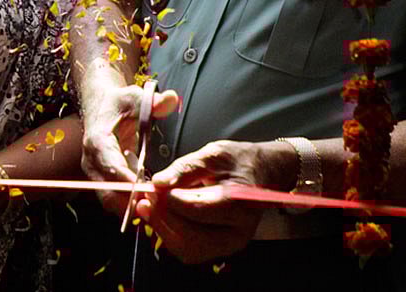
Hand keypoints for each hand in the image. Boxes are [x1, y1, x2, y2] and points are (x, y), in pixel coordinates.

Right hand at [79, 81, 177, 215]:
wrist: (101, 108)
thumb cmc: (118, 104)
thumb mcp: (135, 97)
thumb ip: (153, 101)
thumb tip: (170, 99)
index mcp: (97, 140)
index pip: (110, 166)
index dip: (128, 181)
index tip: (147, 191)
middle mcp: (91, 161)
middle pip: (107, 190)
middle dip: (131, 201)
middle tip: (156, 206)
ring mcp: (95, 173)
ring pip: (109, 200)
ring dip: (132, 206)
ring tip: (156, 208)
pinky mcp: (101, 180)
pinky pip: (114, 199)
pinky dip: (131, 204)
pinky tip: (151, 204)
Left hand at [135, 140, 285, 263]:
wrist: (259, 175)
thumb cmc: (237, 162)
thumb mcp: (212, 154)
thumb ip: (184, 168)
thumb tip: (158, 182)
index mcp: (241, 202)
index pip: (198, 208)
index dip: (170, 200)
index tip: (152, 187)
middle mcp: (238, 231)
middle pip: (191, 236)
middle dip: (163, 218)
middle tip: (146, 197)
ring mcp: (229, 245)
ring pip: (187, 249)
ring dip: (163, 229)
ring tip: (150, 206)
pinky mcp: (219, 249)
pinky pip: (189, 251)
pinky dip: (170, 235)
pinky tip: (162, 216)